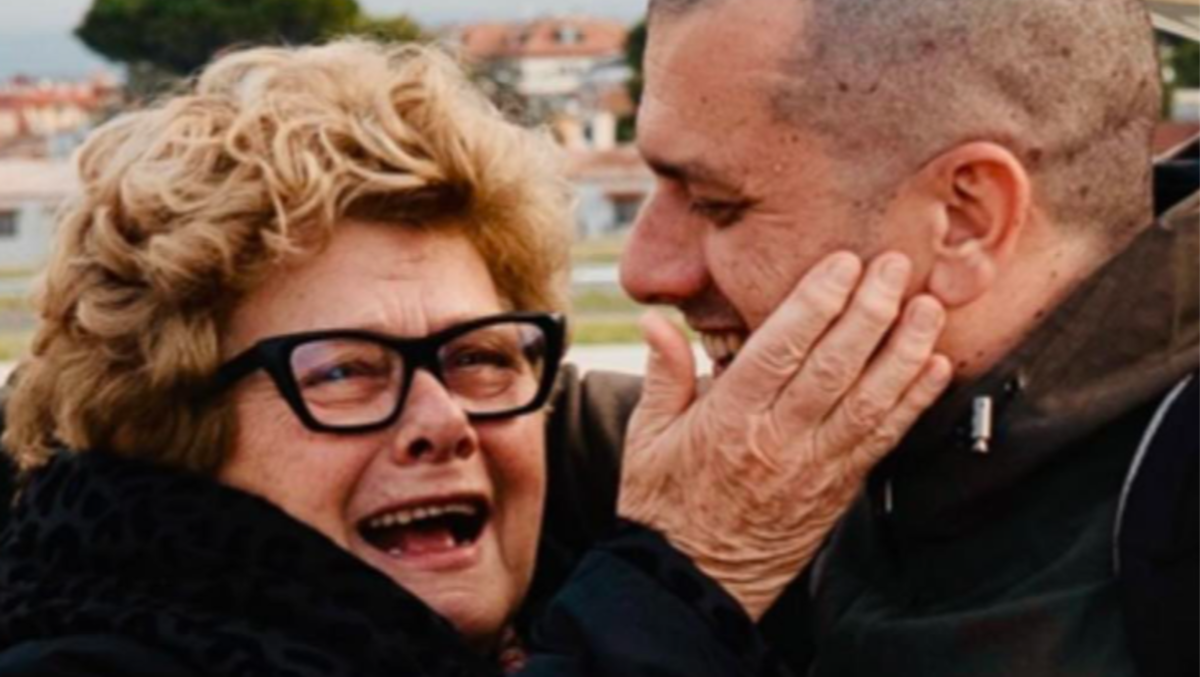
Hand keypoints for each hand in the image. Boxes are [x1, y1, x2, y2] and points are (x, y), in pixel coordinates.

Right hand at [618, 252, 951, 619]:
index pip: (779, 350)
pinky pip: (883, 440)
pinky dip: (914, 402)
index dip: (815, 303)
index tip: (842, 263)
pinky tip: (936, 367)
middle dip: (870, 311)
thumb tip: (656, 319)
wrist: (693, 582)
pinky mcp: (839, 489)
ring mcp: (815, 467)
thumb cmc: (665, 504)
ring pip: (870, 401)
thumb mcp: (647, 436)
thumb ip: (664, 373)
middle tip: (896, 265)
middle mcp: (777, 441)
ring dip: (905, 351)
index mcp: (728, 420)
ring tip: (928, 307)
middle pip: (835, 367)